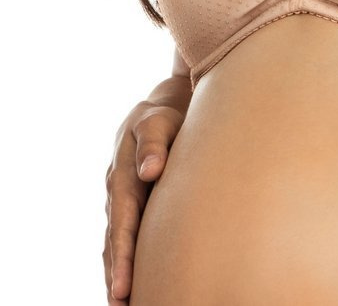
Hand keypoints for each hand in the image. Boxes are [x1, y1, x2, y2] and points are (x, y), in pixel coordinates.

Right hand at [103, 93, 187, 302]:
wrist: (158, 111)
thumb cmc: (163, 118)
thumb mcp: (157, 123)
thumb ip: (153, 144)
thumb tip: (149, 171)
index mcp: (123, 178)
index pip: (123, 226)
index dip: (123, 258)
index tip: (124, 288)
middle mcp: (117, 195)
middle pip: (114, 243)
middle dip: (117, 276)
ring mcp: (122, 202)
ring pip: (115, 245)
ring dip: (117, 275)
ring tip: (122, 305)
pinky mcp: (132, 206)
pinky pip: (124, 239)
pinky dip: (123, 262)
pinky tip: (130, 285)